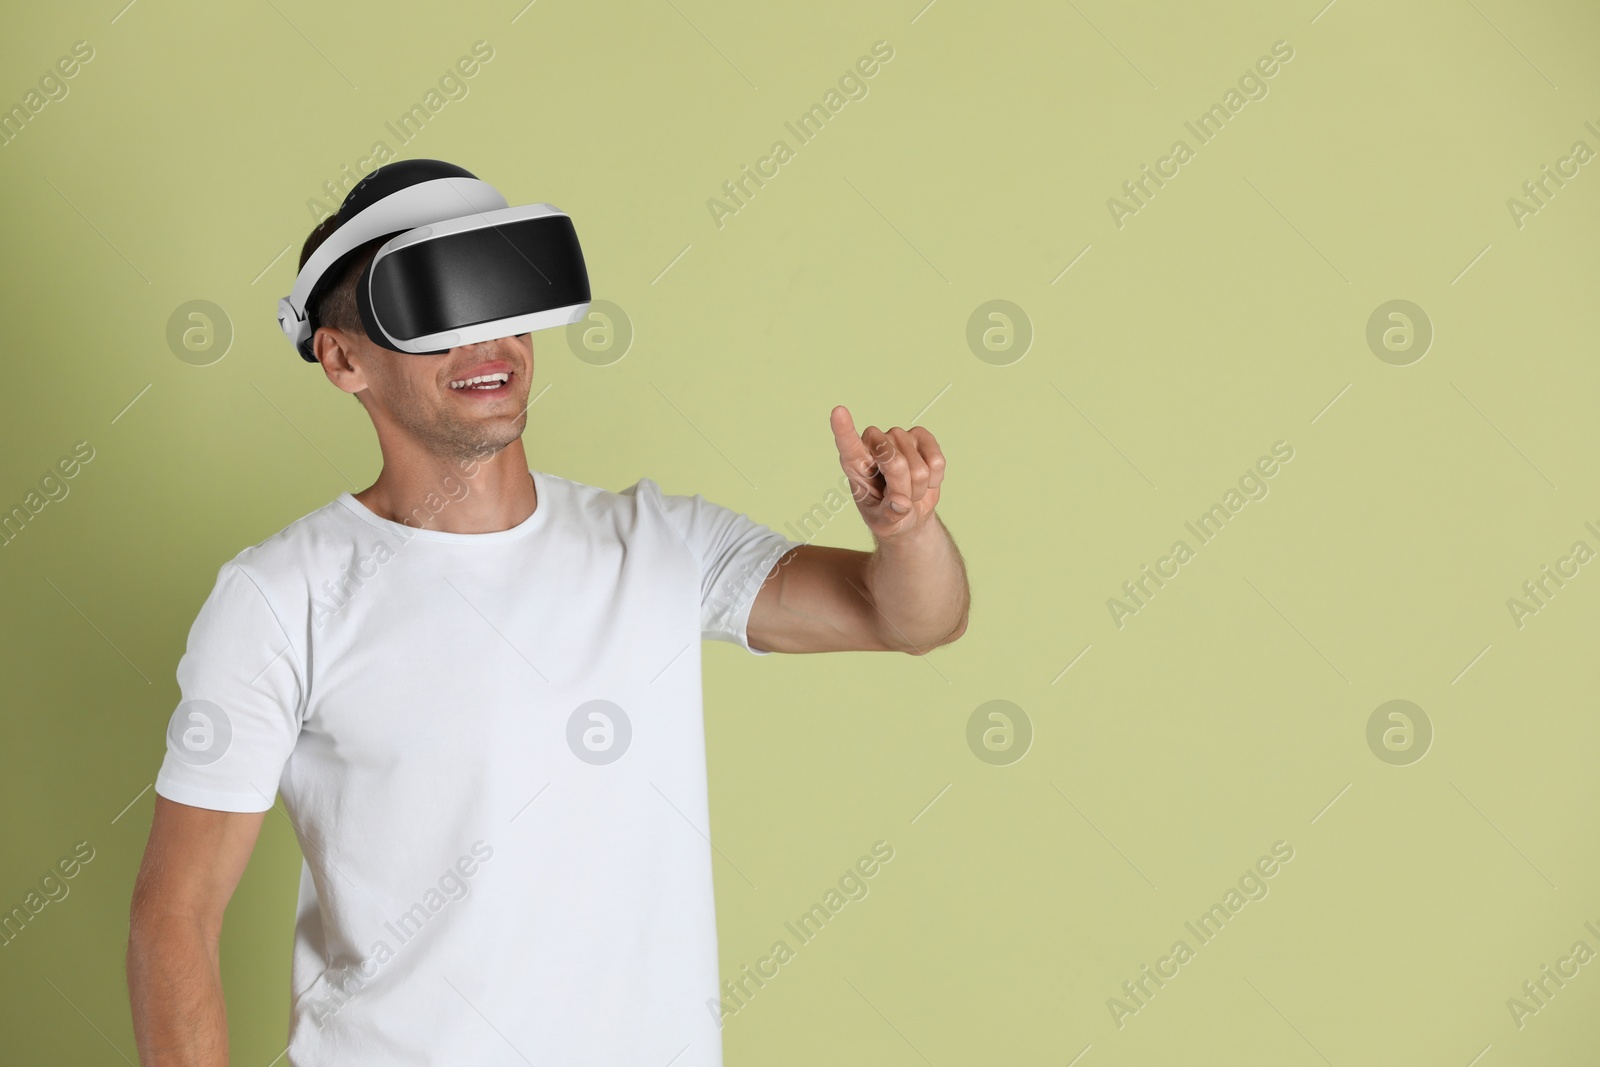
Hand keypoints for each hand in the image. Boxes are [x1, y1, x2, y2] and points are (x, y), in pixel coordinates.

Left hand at [830, 405, 945, 539]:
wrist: (910, 512)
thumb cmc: (889, 514)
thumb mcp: (883, 523)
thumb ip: (889, 515)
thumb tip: (901, 502)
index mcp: (854, 463)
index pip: (848, 444)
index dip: (844, 429)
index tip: (838, 412)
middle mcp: (874, 443)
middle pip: (895, 462)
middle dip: (903, 488)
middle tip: (900, 498)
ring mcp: (898, 436)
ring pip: (918, 467)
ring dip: (919, 488)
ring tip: (910, 490)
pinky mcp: (921, 436)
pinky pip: (936, 460)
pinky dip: (935, 479)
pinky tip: (926, 480)